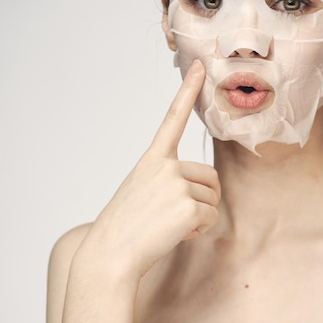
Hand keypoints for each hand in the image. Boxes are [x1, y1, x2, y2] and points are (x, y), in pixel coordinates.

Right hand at [83, 60, 220, 277]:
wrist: (110, 255)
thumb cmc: (124, 226)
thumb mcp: (141, 191)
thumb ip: (168, 180)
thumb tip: (205, 188)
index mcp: (151, 159)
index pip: (173, 119)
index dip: (188, 91)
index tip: (201, 67)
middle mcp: (165, 166)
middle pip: (209, 177)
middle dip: (203, 198)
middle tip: (175, 215)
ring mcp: (177, 184)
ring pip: (212, 199)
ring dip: (198, 216)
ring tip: (168, 225)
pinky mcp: (188, 206)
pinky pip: (211, 218)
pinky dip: (198, 231)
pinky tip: (174, 234)